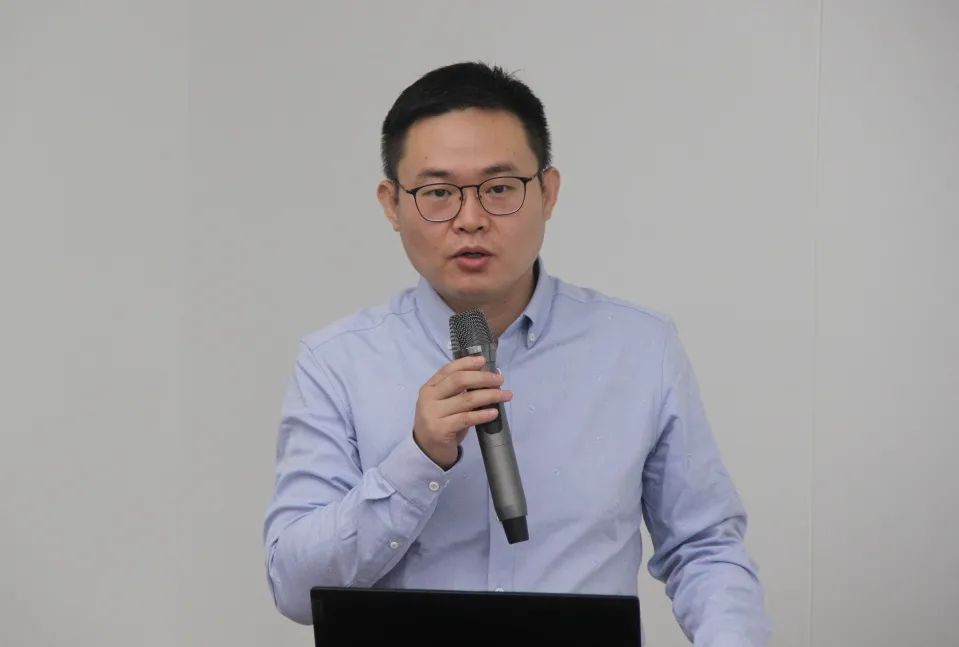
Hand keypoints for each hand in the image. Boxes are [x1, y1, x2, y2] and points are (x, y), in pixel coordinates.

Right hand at [412, 355, 512, 469]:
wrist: (427, 451)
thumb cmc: (441, 423)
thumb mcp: (445, 403)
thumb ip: (458, 390)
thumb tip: (486, 377)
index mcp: (429, 387)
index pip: (448, 370)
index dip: (466, 363)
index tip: (483, 361)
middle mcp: (429, 398)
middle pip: (459, 381)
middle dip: (482, 378)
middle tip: (500, 380)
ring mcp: (433, 414)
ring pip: (466, 399)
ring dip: (489, 395)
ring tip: (505, 395)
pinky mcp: (441, 430)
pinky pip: (466, 419)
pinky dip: (483, 415)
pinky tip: (494, 412)